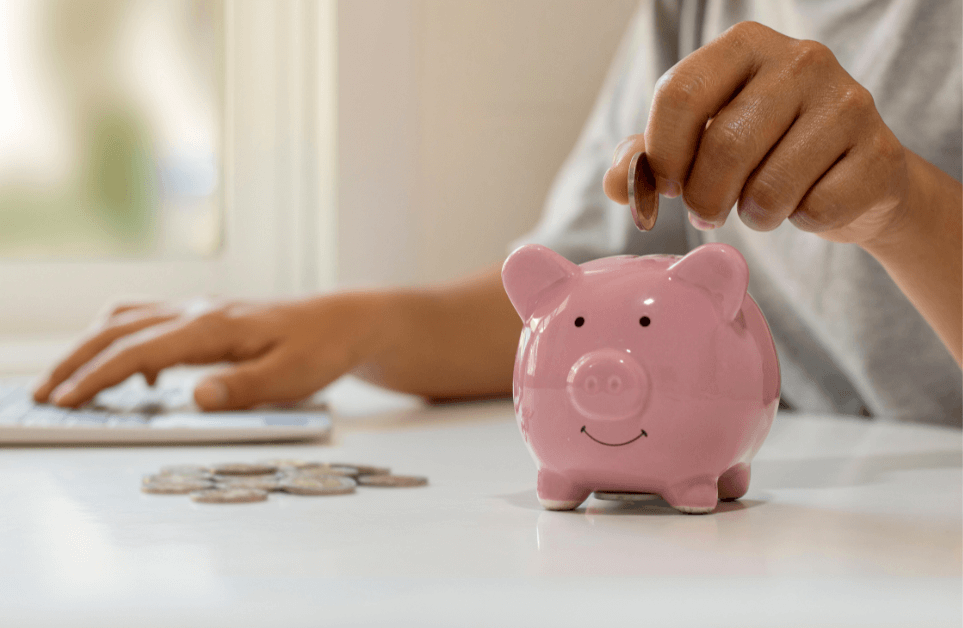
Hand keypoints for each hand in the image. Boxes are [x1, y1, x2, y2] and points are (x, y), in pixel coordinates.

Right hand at [32, 294, 385, 409]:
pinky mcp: (210, 318)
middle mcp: (199, 311)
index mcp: (213, 326)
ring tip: (72, 380)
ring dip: (94, 346)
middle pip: (119, 329)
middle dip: (77, 360)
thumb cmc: (321, 349)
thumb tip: (194, 397)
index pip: (139, 351)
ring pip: (130, 319)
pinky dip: (127, 343)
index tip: (66, 401)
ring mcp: (202, 310)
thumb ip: (242, 388)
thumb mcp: (290, 377)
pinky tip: (138, 376)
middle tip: (45, 393)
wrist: (347, 321)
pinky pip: (152, 322)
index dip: (97, 377)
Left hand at [603, 21, 908, 247]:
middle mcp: (801, 60)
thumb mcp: (700, 143)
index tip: (668, 184)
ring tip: (760, 205)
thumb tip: (618, 185)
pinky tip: (808, 200)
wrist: (854, 176)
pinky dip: (799, 221)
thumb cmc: (764, 153)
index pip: (679, 93)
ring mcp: (848, 102)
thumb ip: (650, 158)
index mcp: (745, 45)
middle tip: (708, 210)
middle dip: (704, 197)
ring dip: (752, 215)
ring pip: (769, 187)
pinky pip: (814, 209)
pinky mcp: (879, 153)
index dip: (663, 154)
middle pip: (723, 146)